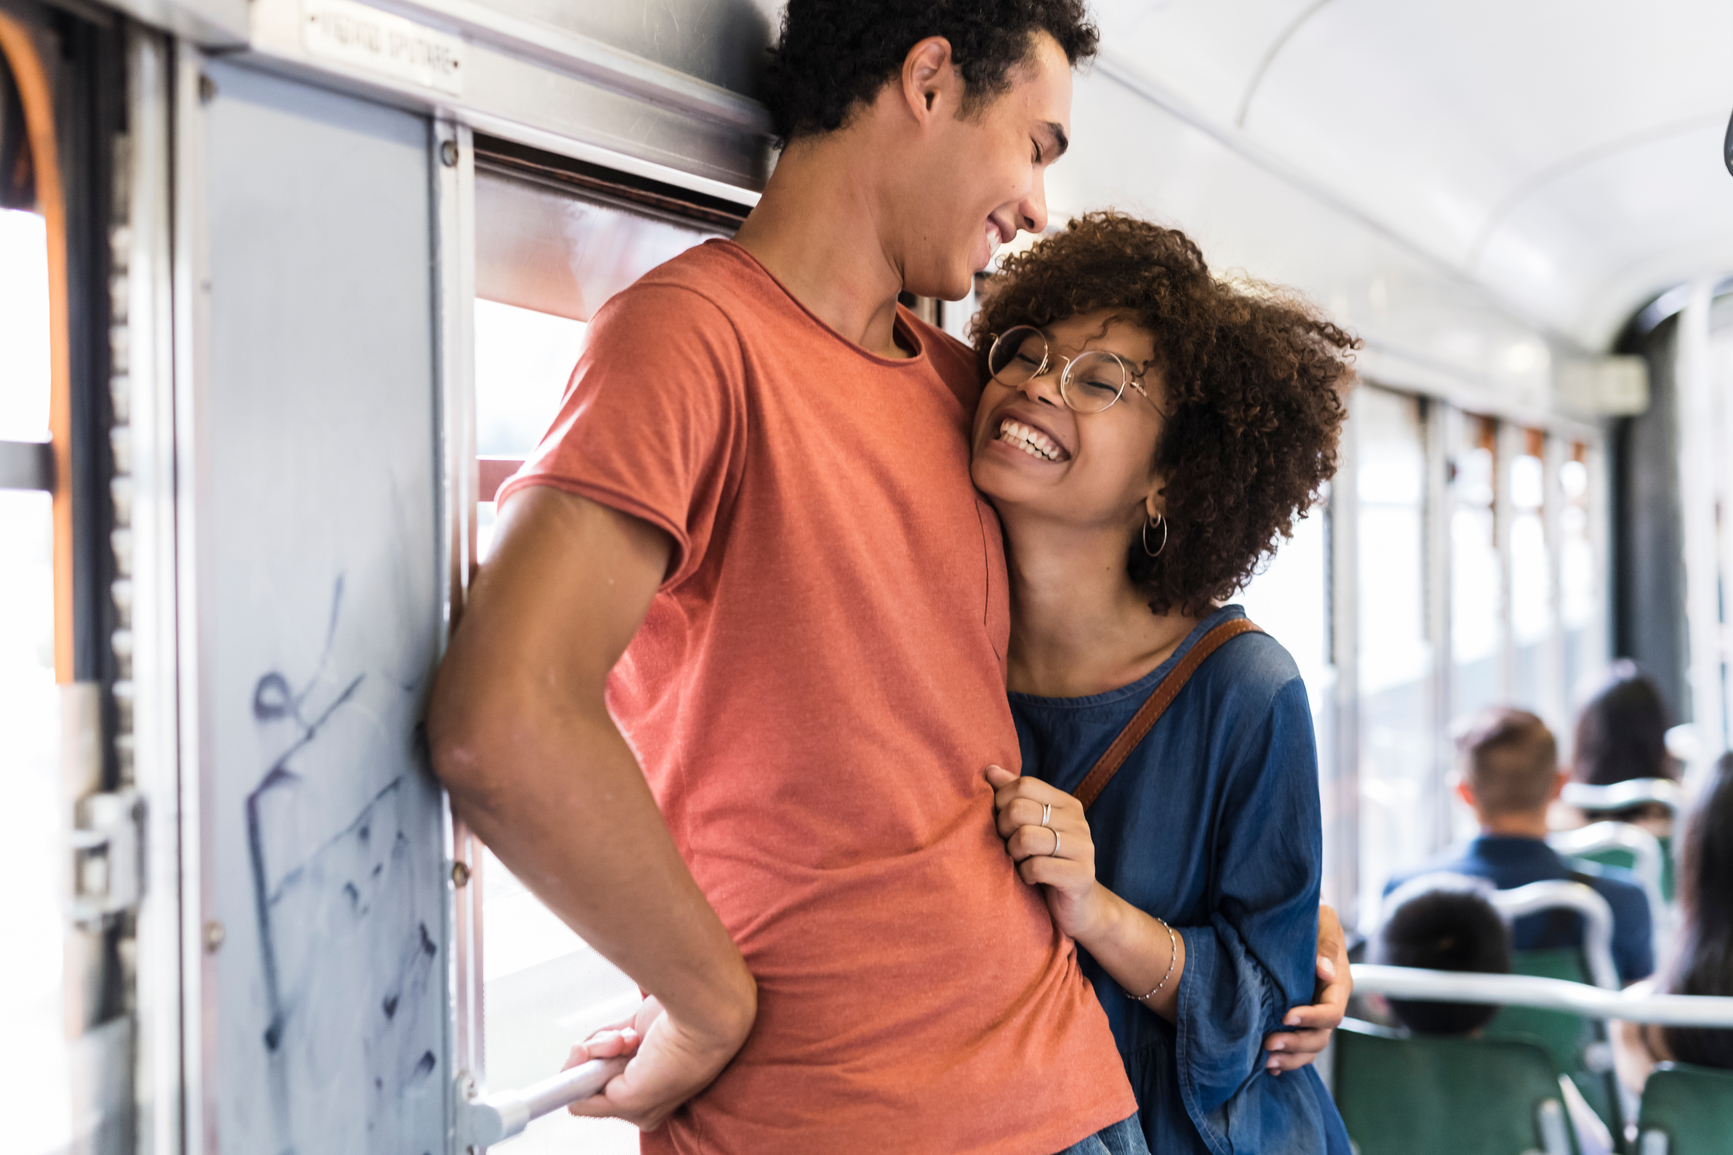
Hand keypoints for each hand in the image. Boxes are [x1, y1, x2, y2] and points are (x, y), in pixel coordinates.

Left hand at [564, 995, 750, 1129]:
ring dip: (605, 1044)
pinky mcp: (636, 1030)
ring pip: (596, 1053)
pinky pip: (604, 1033)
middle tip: (614, 1052)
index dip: (582, 1086)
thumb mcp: (633, 1099)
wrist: (702, 1015)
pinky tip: (628, 1033)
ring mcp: (636, 1057)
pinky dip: (608, 1031)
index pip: (592, 1102)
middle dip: (597, 1061)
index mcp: (641, 1110)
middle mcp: (638, 1085)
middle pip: (591, 1075)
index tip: (582, 1071)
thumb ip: (594, 1103)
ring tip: (628, 1041)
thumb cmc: (681, 1061)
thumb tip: (570, 1099)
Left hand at [986, 765, 1102, 939]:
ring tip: (1018, 862)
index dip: (1001, 801)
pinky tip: (1029, 879)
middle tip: (1007, 846)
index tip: (999, 822)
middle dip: (1003, 830)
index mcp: (1066, 803)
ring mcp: (1084, 848)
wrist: (1079, 908)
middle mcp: (1079, 821)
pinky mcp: (1081, 876)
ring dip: (1013, 854)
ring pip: (1025, 837)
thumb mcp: (1030, 827)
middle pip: (1020, 809)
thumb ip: (1013, 797)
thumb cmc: (1046, 862)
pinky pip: (1036, 867)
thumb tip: (990, 769)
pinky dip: (1024, 875)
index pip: (1024, 785)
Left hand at [1262, 903, 1350, 1073]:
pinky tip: (1269, 1066)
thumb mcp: (1323, 922)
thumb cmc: (1313, 918)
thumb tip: (1324, 971)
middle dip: (1297, 1044)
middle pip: (1322, 1036)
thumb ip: (1325, 945)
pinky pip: (1301, 1046)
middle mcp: (1330, 1003)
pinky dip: (1288, 1059)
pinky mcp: (1302, 1019)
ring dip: (1291, 1058)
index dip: (1311, 1018)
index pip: (1332, 1012)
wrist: (1300, 920)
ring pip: (1312, 1047)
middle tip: (1268, 1043)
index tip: (1285, 1016)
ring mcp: (1316, 1014)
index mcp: (1339, 983)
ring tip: (1266, 1062)